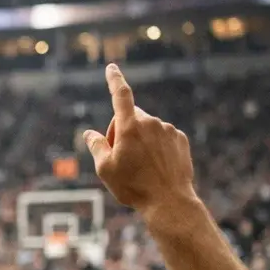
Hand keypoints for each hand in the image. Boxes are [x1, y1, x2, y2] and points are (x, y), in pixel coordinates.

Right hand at [84, 64, 195, 213]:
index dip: (115, 80)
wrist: (169, 201)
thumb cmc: (133, 187)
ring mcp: (168, 130)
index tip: (111, 68)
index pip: (121, 95)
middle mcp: (151, 123)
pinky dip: (156, 146)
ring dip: (140, 140)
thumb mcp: (105, 169)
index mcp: (130, 127)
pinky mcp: (180, 139)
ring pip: (147, 128)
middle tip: (118, 156)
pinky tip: (155, 166)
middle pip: (130, 117)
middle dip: (121, 130)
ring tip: (140, 167)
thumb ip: (96, 146)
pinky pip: (162, 136)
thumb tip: (89, 133)